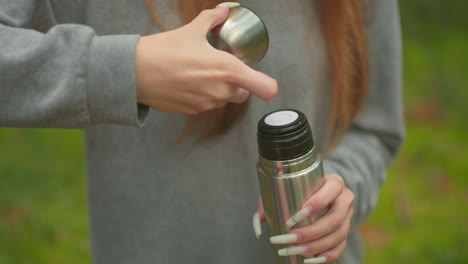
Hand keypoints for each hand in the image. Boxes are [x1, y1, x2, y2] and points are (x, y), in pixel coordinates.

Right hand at [135, 6, 277, 113]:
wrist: (136, 73)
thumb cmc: (164, 51)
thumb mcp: (191, 30)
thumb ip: (212, 20)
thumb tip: (223, 10)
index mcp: (228, 71)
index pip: (265, 87)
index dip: (267, 85)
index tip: (263, 80)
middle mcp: (221, 91)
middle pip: (243, 93)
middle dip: (237, 82)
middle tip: (221, 68)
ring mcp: (207, 104)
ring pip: (224, 99)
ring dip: (219, 89)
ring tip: (200, 73)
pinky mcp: (193, 111)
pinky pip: (206, 104)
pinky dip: (202, 95)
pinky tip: (187, 82)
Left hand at [254, 174, 354, 263]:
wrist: (321, 194)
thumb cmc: (300, 188)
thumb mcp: (286, 187)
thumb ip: (271, 200)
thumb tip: (259, 220)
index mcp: (334, 183)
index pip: (331, 190)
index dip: (316, 204)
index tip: (293, 217)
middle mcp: (345, 199)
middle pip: (335, 218)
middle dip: (311, 232)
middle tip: (289, 238)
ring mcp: (348, 217)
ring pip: (339, 235)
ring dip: (315, 246)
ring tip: (293, 250)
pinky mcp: (346, 232)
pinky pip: (341, 247)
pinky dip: (326, 256)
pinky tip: (309, 260)